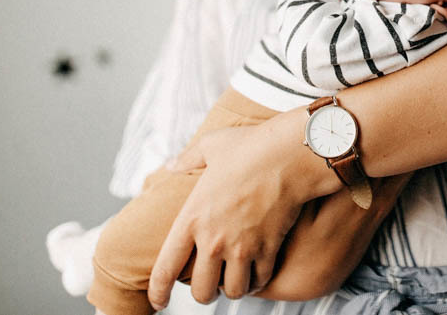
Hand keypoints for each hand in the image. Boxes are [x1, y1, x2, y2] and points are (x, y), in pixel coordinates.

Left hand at [147, 112, 335, 309]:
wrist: (289, 154)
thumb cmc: (251, 147)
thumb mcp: (212, 146)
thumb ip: (188, 158)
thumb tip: (172, 164)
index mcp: (192, 217)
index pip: (165, 268)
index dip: (157, 291)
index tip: (158, 301)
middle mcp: (214, 240)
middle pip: (200, 291)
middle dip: (203, 294)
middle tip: (209, 286)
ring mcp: (242, 247)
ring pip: (232, 292)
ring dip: (232, 289)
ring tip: (234, 280)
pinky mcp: (268, 248)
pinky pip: (260, 280)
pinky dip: (258, 281)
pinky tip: (258, 272)